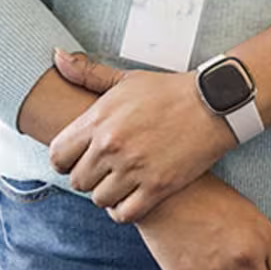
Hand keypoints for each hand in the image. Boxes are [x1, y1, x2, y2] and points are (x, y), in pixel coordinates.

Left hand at [47, 49, 233, 223]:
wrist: (213, 104)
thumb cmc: (168, 91)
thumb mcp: (126, 79)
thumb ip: (88, 73)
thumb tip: (57, 56)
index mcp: (99, 119)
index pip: (58, 155)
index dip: (65, 160)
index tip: (78, 159)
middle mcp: (111, 146)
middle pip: (78, 181)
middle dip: (88, 177)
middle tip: (104, 170)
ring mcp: (134, 168)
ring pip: (99, 199)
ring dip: (107, 193)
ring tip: (120, 182)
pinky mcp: (157, 186)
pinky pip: (124, 213)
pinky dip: (124, 209)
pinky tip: (132, 197)